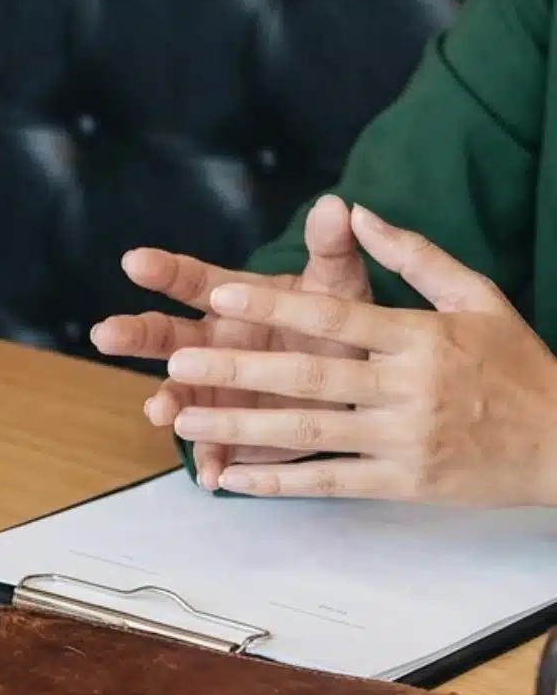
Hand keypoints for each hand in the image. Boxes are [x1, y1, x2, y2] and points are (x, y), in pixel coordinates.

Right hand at [90, 195, 371, 487]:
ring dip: (166, 400)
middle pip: (164, 336)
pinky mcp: (232, 432)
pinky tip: (210, 477)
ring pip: (178, 394)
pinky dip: (210, 460)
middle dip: (133, 334)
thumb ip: (331, 249)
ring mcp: (216, 391)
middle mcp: (211, 345)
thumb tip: (334, 205)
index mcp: (232, 303)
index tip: (135, 261)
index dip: (164, 270)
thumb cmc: (340, 324)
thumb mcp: (340, 285)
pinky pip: (214, 447)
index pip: (192, 281)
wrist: (357, 380)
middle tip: (105, 333)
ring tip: (159, 410)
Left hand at [166, 207, 556, 505]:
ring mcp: (404, 439)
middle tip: (178, 360)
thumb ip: (415, 256)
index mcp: (422, 337)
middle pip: (310, 376)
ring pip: (309, 432)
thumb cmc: (516, 366)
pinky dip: (277, 483)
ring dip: (241, 427)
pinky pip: (328, 482)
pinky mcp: (403, 483)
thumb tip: (358, 211)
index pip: (336, 316)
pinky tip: (229, 477)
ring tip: (184, 418)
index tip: (220, 293)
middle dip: (239, 370)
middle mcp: (409, 388)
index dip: (275, 305)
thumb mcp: (478, 297)